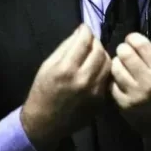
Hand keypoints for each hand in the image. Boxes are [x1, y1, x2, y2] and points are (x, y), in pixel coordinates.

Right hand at [21, 24, 111, 150]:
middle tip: (89, 41)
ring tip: (94, 53)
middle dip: (95, 41)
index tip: (84, 28)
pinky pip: (107, 78)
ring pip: (107, 63)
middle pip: (99, 50)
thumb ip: (65, 47)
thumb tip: (80, 33)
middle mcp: (83, 79)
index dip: (85, 31)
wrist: (45, 122)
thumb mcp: (47, 65)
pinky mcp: (100, 100)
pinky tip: (95, 68)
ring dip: (102, 54)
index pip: (84, 41)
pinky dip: (103, 69)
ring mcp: (94, 91)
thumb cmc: (42, 91)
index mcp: (66, 69)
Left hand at [108, 32, 150, 150]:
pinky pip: (112, 85)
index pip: (141, 45)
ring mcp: (134, 94)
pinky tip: (120, 81)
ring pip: (115, 68)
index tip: (131, 40)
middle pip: (125, 54)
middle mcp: (148, 81)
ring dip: (116, 64)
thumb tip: (131, 43)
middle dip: (123, 50)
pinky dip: (114, 81)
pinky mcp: (124, 105)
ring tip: (121, 65)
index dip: (133, 38)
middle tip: (123, 52)